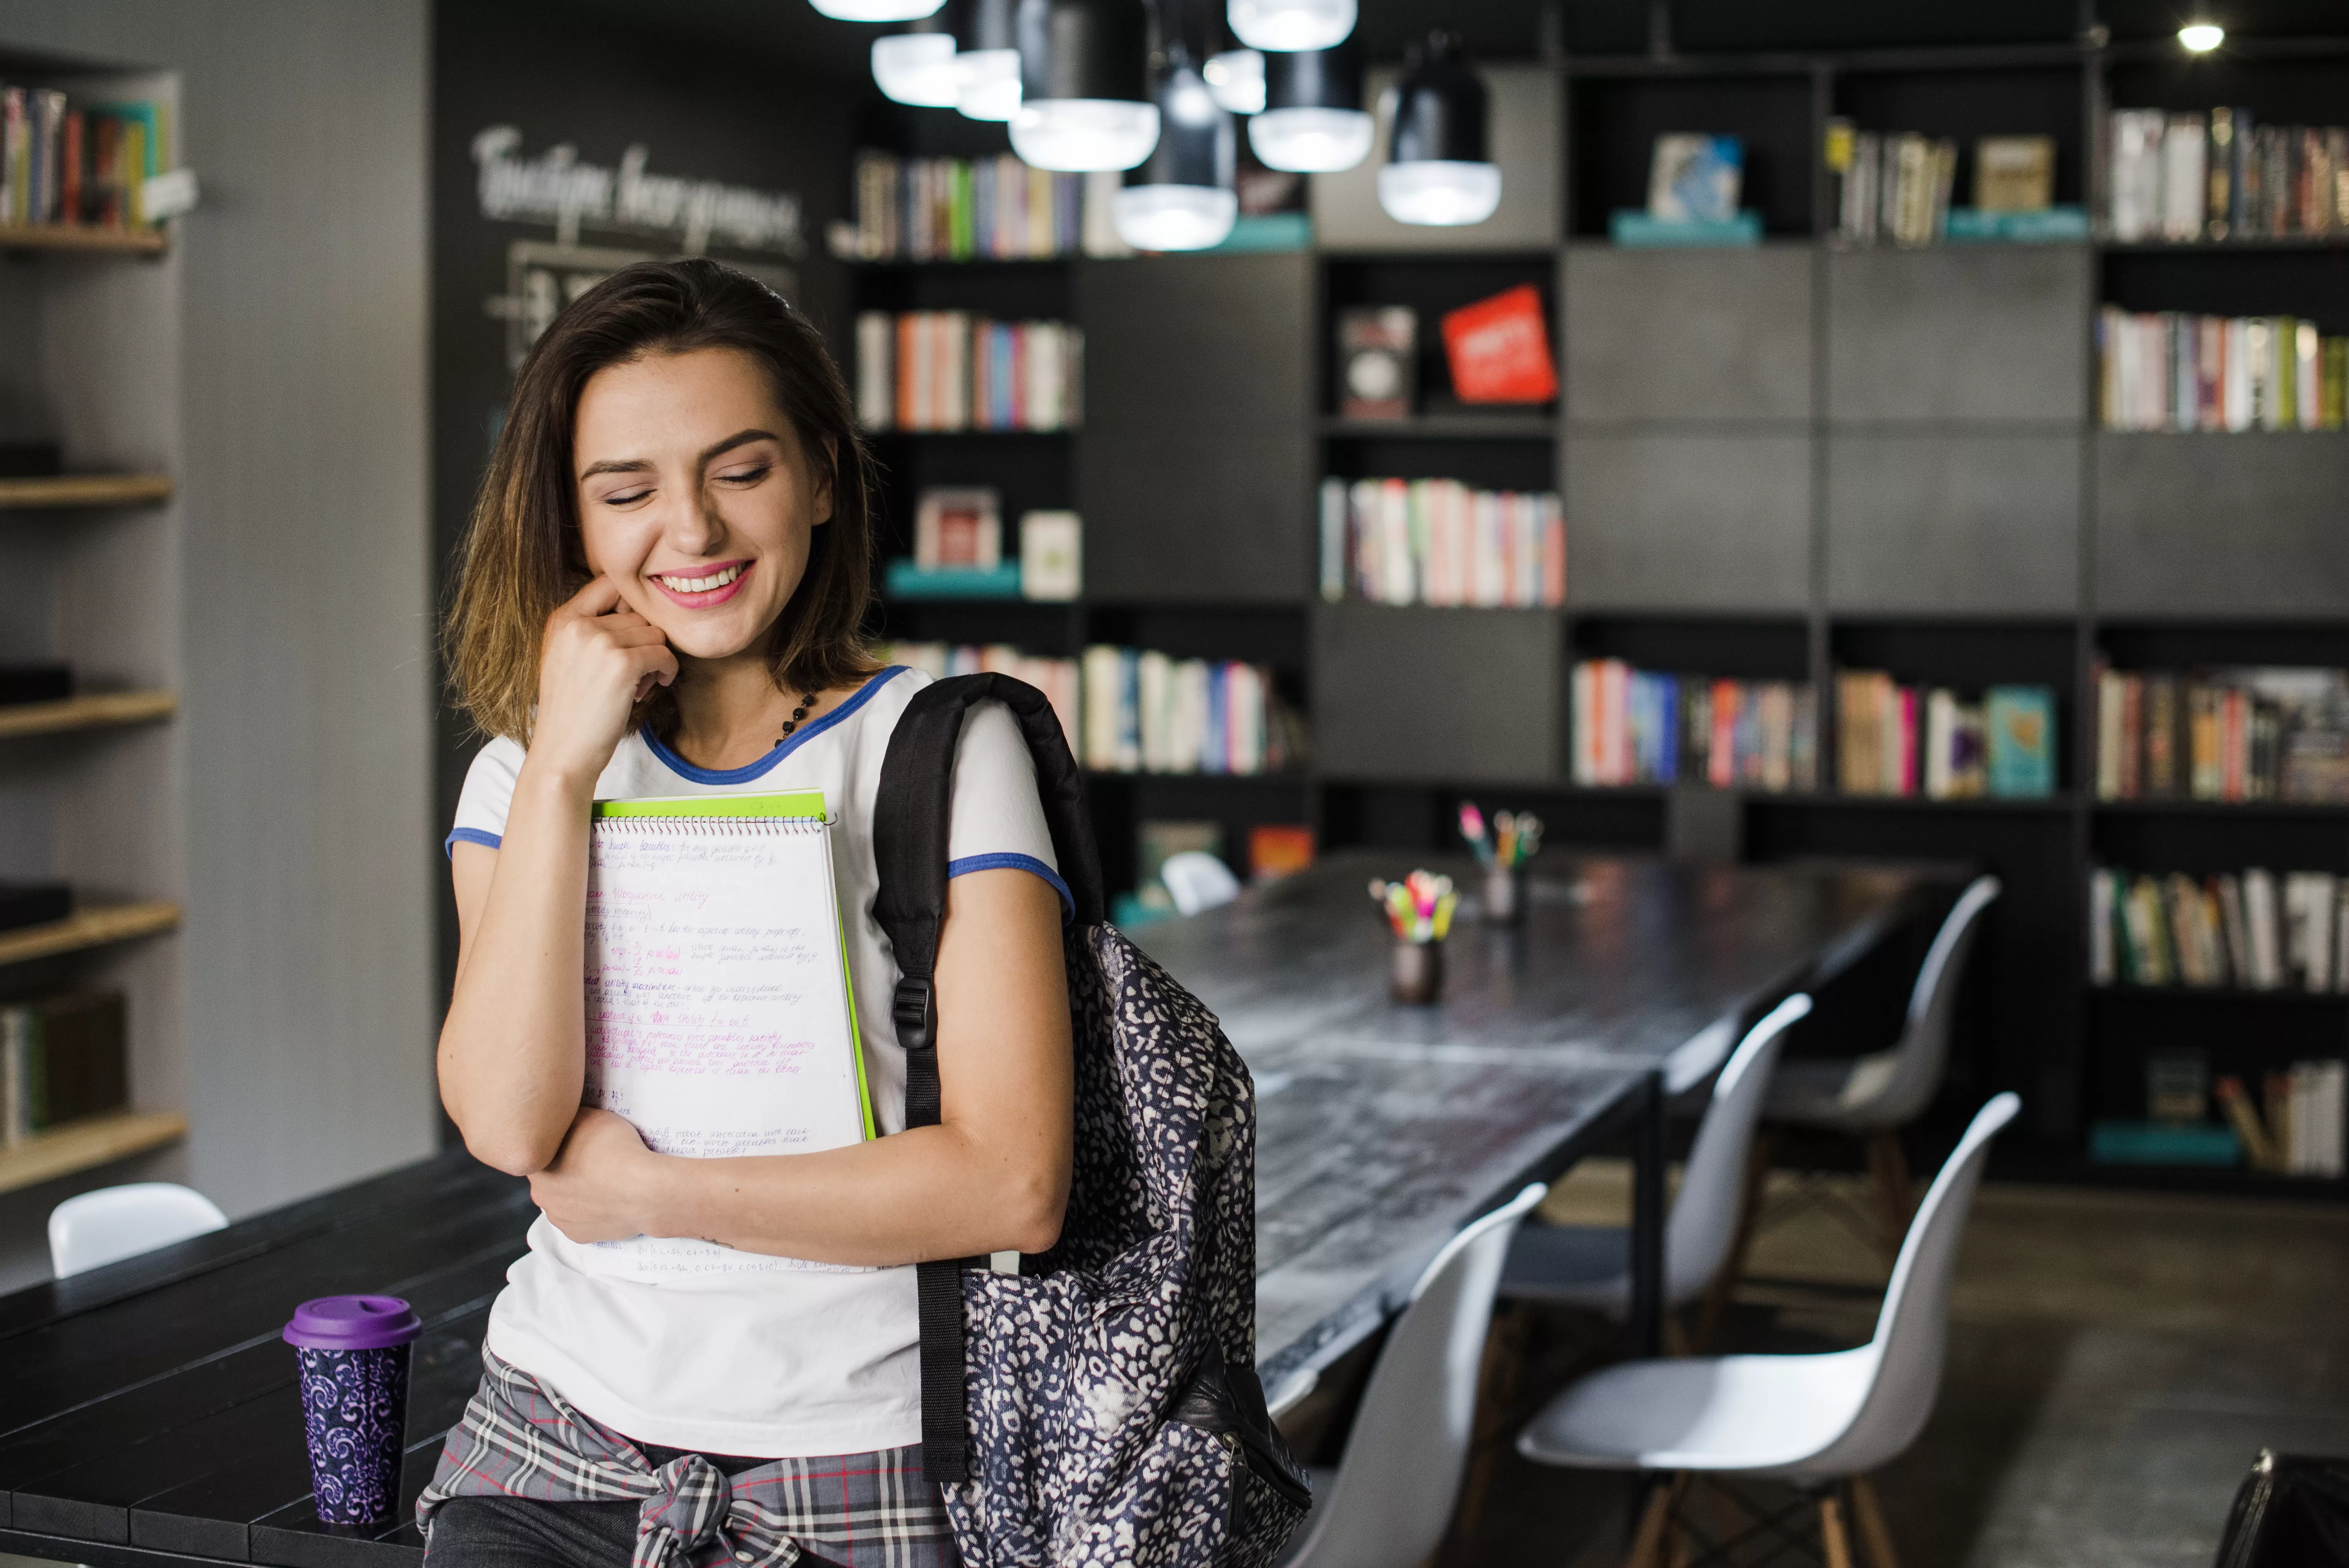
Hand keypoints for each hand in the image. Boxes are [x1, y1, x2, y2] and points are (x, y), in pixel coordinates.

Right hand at [526, 575, 677, 784]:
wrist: (562, 754)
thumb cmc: (572, 711)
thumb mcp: (568, 658)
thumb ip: (592, 629)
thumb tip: (641, 611)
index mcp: (562, 619)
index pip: (609, 583)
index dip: (632, 605)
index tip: (635, 633)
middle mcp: (578, 624)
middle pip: (639, 614)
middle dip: (645, 641)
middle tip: (637, 673)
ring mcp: (599, 641)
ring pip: (655, 633)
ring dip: (656, 658)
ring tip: (639, 684)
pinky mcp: (621, 664)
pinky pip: (663, 653)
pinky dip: (668, 670)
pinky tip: (656, 685)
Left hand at [529, 1108, 664, 1242]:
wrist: (644, 1190)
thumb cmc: (617, 1150)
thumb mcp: (591, 1117)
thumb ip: (570, 1118)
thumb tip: (564, 1115)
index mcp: (538, 1167)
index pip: (539, 1154)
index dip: (555, 1146)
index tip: (573, 1142)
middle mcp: (542, 1197)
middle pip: (549, 1180)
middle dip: (564, 1171)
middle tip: (590, 1160)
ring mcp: (561, 1220)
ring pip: (563, 1202)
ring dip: (576, 1193)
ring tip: (602, 1180)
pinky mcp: (580, 1236)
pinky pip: (581, 1221)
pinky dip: (590, 1212)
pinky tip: (607, 1200)